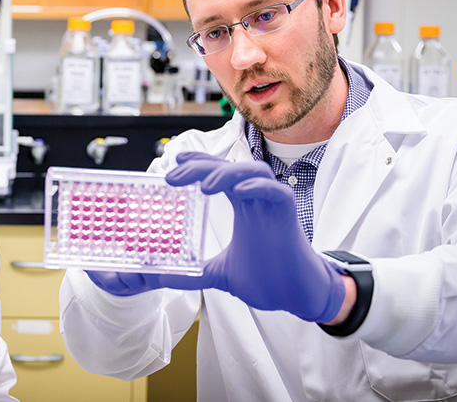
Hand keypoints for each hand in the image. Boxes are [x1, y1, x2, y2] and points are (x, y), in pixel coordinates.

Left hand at [86, 152, 345, 323]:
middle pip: (228, 167)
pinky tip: (238, 192)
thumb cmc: (265, 280)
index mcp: (242, 206)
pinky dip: (258, 187)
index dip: (198, 163)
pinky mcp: (289, 215)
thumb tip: (161, 278)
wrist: (296, 296)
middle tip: (173, 175)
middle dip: (201, 166)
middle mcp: (256, 199)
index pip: (217, 173)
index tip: (174, 161)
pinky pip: (277, 191)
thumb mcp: (219, 274)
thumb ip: (192, 273)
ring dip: (228, 173)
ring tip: (205, 186)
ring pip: (253, 171)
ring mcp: (273, 204)